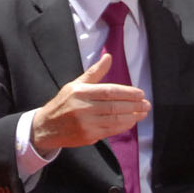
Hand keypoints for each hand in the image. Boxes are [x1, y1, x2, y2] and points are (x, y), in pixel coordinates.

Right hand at [31, 55, 148, 149]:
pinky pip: (110, 131)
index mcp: (80, 92)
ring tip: (143, 113)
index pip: (109, 91)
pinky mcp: (88, 136)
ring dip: (132, 117)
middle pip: (115, 106)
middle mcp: (83, 108)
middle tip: (146, 104)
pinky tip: (131, 121)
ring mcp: (86, 124)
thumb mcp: (75, 84)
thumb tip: (108, 57)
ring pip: (115, 120)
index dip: (128, 93)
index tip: (140, 94)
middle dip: (134, 106)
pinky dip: (123, 126)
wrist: (47, 127)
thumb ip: (94, 72)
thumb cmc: (63, 103)